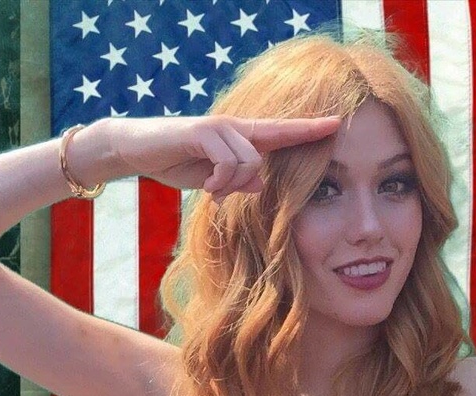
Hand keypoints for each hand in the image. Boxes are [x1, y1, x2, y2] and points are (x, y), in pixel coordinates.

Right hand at [108, 114, 341, 201]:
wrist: (138, 150)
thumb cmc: (177, 162)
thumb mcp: (214, 180)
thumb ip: (238, 181)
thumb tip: (260, 183)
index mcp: (242, 138)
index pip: (283, 131)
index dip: (310, 128)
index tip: (338, 124)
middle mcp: (236, 127)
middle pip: (274, 145)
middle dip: (274, 160)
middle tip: (231, 187)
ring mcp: (221, 127)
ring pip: (251, 161)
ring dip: (232, 184)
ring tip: (213, 190)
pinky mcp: (204, 131)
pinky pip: (229, 162)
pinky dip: (220, 182)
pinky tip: (208, 188)